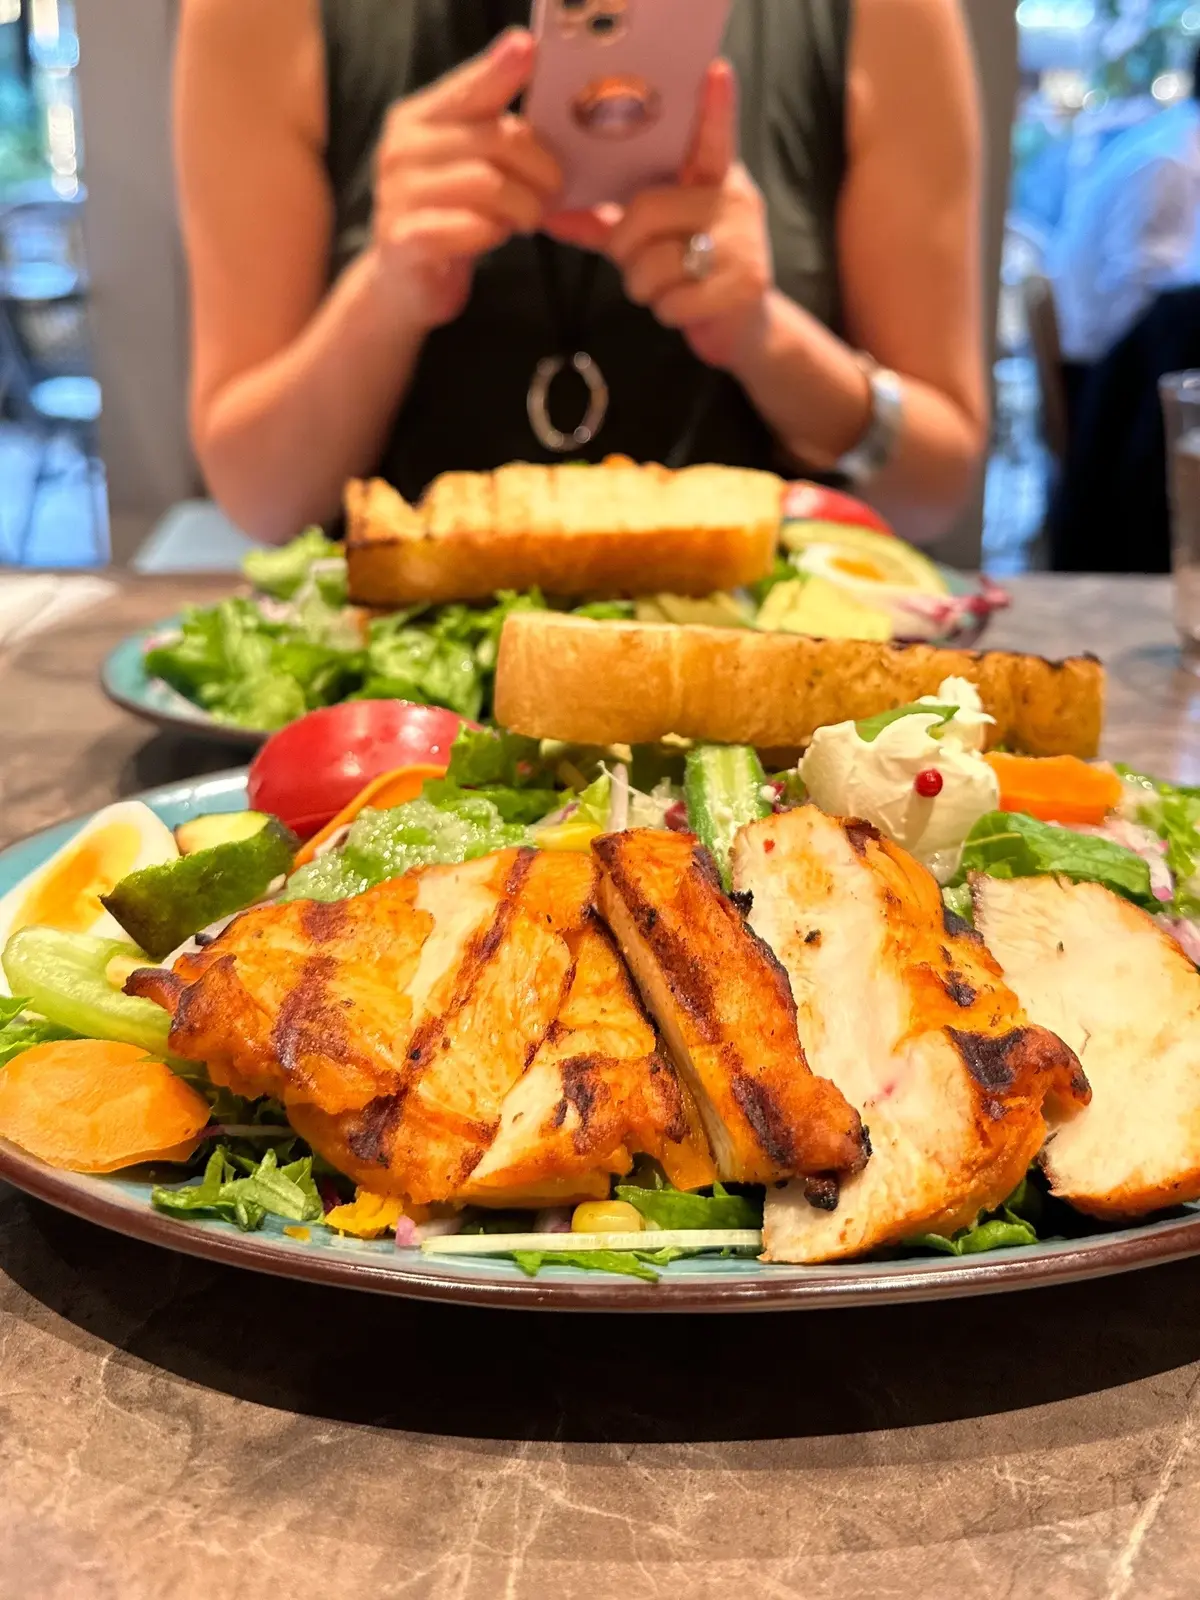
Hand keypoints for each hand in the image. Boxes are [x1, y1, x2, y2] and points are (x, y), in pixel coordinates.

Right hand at [372, 30, 561, 329]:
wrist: (405, 282)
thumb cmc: (450, 215)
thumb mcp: (472, 164)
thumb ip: (500, 130)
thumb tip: (546, 85)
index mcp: (419, 118)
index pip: (469, 87)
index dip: (500, 70)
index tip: (530, 51)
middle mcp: (402, 148)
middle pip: (494, 139)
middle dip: (540, 168)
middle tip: (553, 191)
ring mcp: (397, 193)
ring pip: (488, 184)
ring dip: (524, 205)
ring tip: (528, 219)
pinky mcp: (404, 238)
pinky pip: (469, 227)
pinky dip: (494, 233)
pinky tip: (495, 237)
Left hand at [546, 62, 773, 369]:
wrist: (743, 327)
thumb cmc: (689, 271)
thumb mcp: (649, 239)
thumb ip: (604, 221)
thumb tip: (549, 215)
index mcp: (714, 176)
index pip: (713, 137)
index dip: (714, 108)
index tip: (716, 72)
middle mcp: (734, 200)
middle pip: (648, 211)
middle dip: (626, 246)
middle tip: (637, 260)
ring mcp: (744, 242)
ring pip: (656, 262)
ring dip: (643, 285)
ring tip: (666, 285)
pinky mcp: (745, 284)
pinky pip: (674, 300)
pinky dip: (666, 311)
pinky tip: (685, 306)